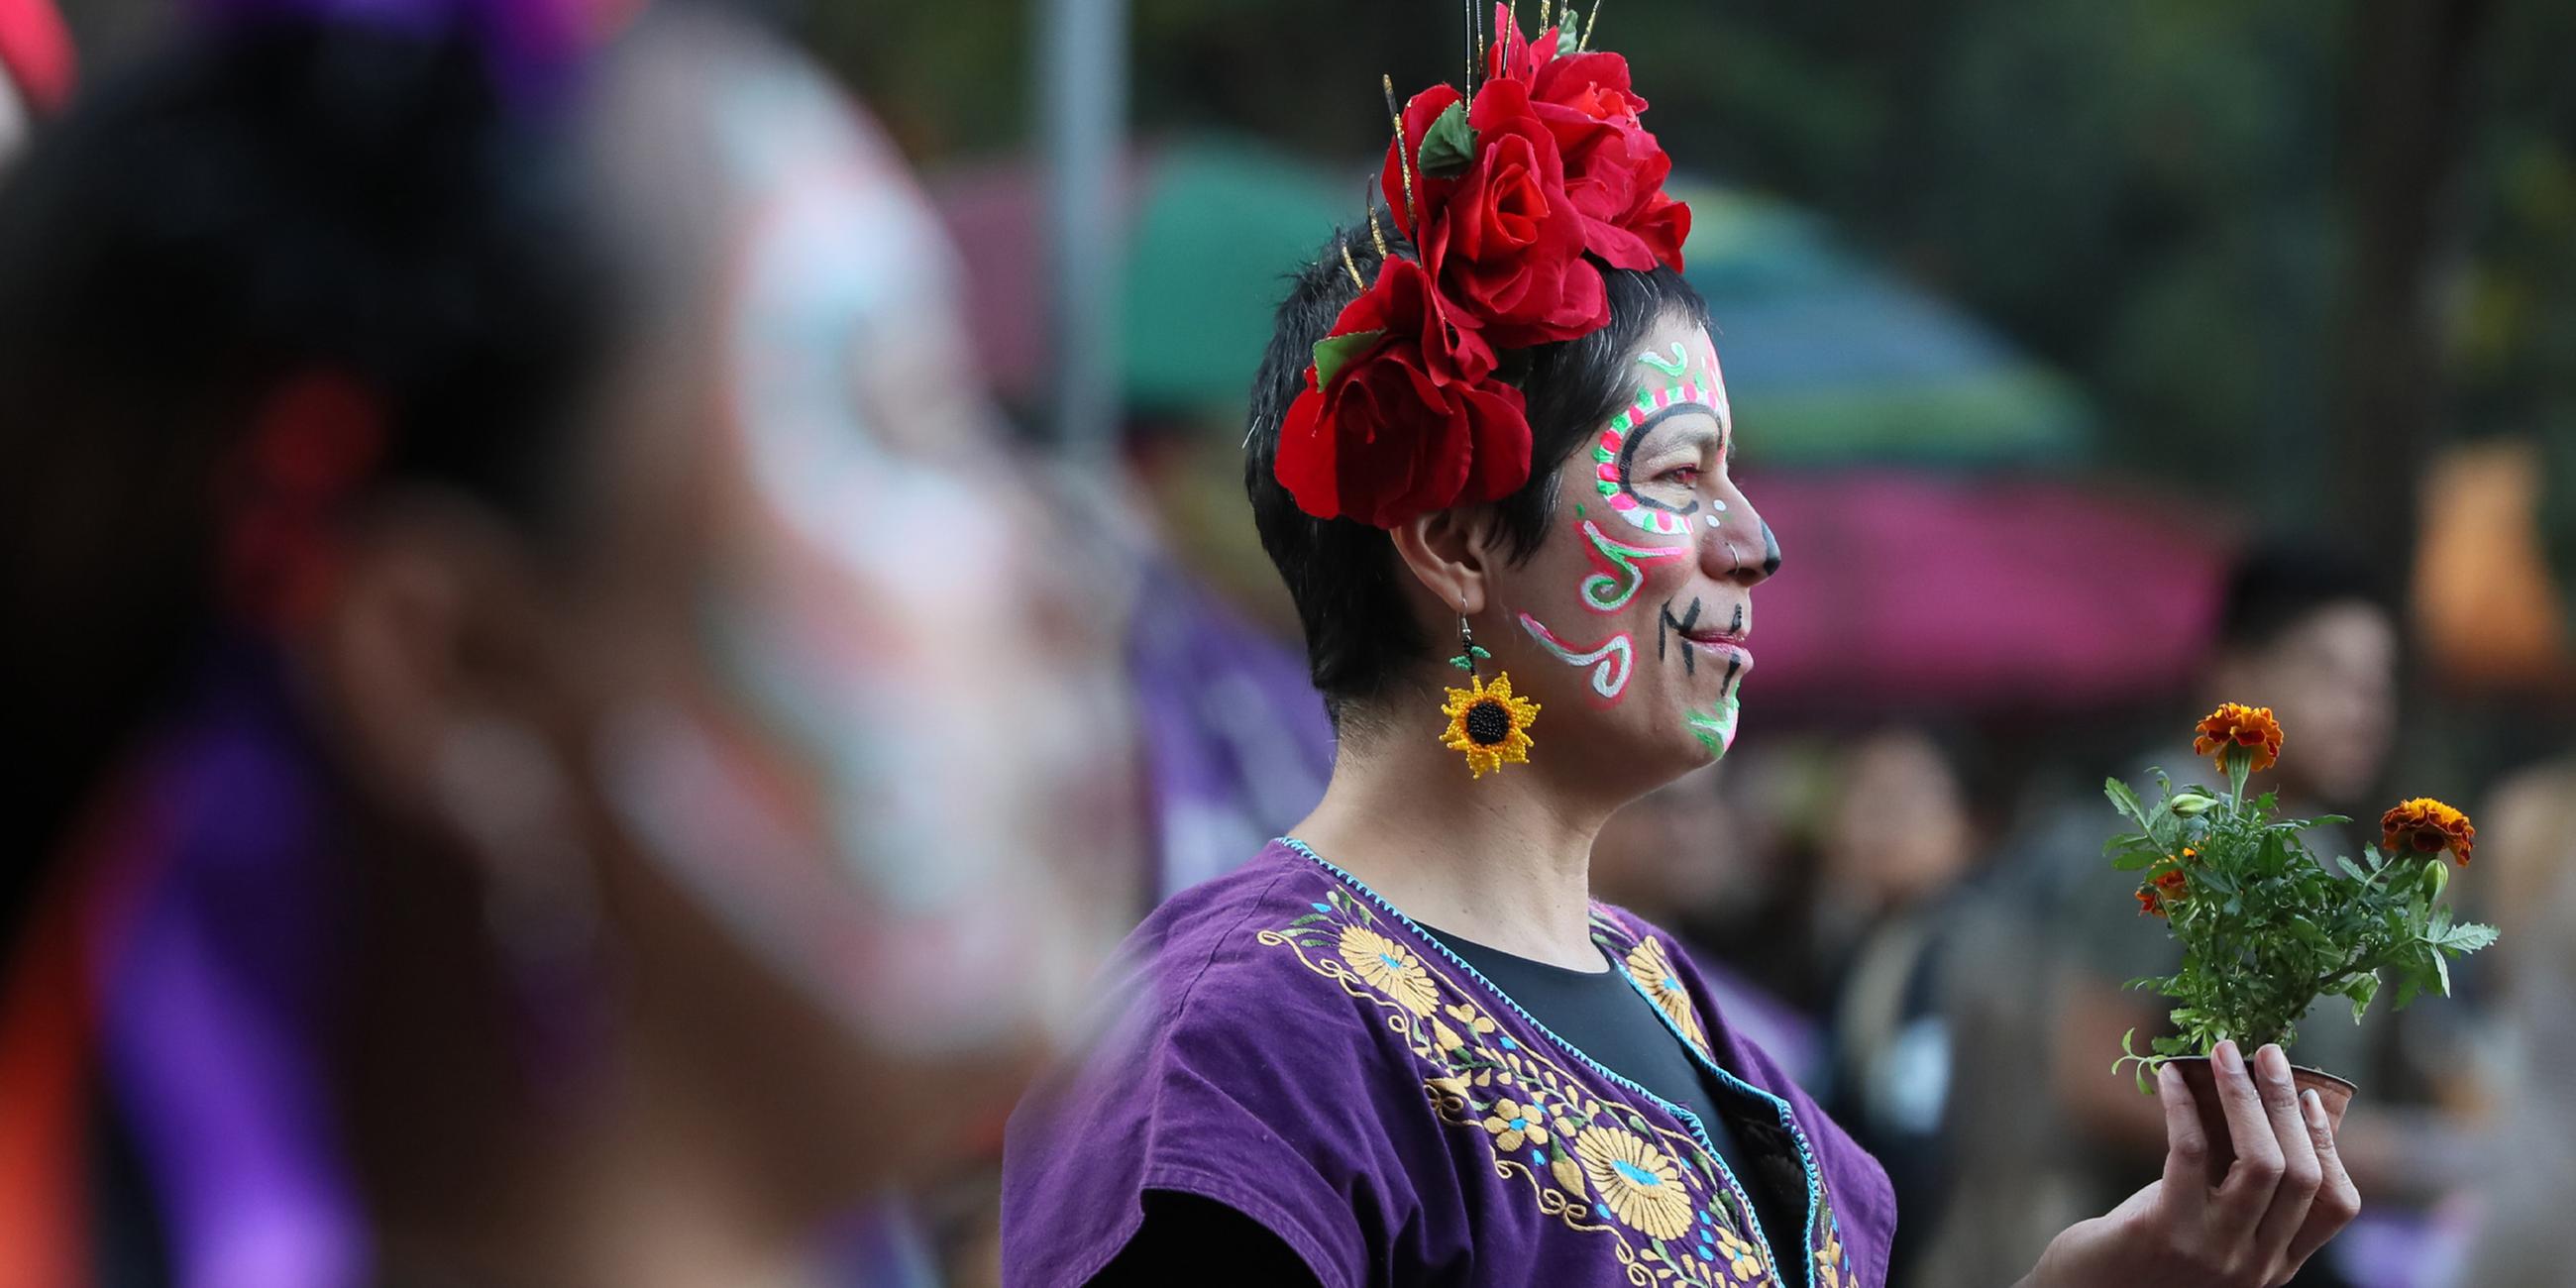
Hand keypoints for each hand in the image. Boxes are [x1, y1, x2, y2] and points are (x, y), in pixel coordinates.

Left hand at [2018, 1040, 2361, 1287]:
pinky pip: (2190, 1152)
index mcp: (2277, 1263)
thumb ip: (2239, 1185)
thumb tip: (2258, 1102)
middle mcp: (2256, 1264)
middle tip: (2269, 1053)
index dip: (2326, 1143)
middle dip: (2286, 1104)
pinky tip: (2169, 1075)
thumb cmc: (2146, 1250)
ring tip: (2225, 1052)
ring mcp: (2214, 1252)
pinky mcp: (2166, 1232)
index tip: (2310, 1096)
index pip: (2335, 1203)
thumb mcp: (2210, 1226)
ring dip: (2243, 1096)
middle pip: (2300, 1173)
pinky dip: (2183, 1106)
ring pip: (2258, 1161)